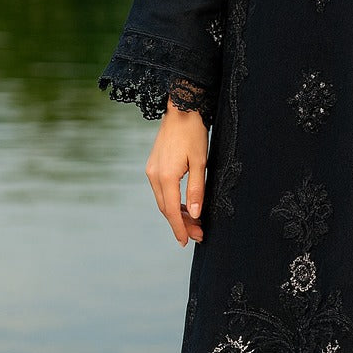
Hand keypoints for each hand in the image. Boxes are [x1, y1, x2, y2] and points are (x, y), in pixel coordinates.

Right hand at [145, 99, 207, 245]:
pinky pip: (162, 191)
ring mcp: (151, 170)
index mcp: (165, 176)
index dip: (180, 228)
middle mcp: (154, 175)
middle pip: (166, 208)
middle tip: (197, 235)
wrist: (181, 110)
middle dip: (180, 224)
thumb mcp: (200, 162)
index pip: (172, 210)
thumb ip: (197, 190)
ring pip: (163, 201)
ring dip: (177, 214)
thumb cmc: (194, 133)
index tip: (187, 241)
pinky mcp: (153, 166)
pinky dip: (172, 202)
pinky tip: (185, 207)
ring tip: (194, 224)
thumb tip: (195, 215)